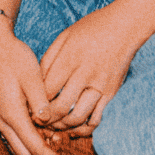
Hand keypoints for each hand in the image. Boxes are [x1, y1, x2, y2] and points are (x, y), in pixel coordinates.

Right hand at [0, 20, 75, 154]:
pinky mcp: (2, 114)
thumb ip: (41, 103)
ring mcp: (0, 119)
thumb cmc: (16, 58)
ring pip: (20, 151)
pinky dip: (31, 148)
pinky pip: (16, 140)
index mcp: (11, 115)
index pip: (35, 148)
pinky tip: (45, 145)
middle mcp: (3, 122)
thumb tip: (47, 124)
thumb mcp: (32, 77)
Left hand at [38, 3, 147, 137]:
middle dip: (46, 119)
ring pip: (78, 118)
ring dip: (63, 126)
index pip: (47, 89)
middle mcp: (85, 73)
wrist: (124, 26)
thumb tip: (37, 84)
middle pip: (60, 107)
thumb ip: (49, 59)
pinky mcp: (111, 93)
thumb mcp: (65, 36)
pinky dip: (83, 128)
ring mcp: (100, 85)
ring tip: (55, 124)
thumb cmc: (91, 28)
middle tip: (39, 121)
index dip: (36, 102)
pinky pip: (96, 119)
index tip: (29, 107)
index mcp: (70, 57)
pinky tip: (74, 126)